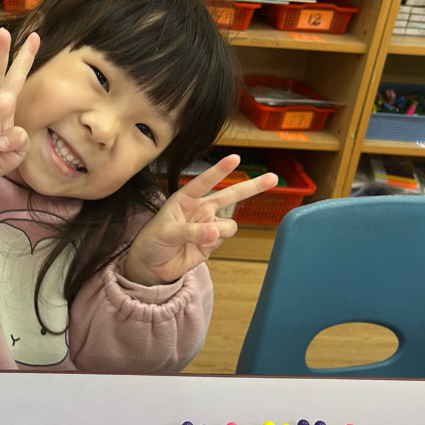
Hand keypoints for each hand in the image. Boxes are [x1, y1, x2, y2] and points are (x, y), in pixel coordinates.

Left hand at [123, 155, 279, 285]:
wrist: (152, 266)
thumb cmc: (152, 241)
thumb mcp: (167, 233)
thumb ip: (191, 231)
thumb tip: (214, 232)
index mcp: (185, 199)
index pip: (204, 182)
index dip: (219, 170)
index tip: (235, 158)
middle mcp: (200, 209)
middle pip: (230, 195)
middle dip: (252, 187)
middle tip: (273, 178)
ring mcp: (208, 225)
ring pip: (228, 224)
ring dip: (221, 231)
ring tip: (202, 238)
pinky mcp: (212, 243)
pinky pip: (223, 239)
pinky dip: (215, 243)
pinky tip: (199, 247)